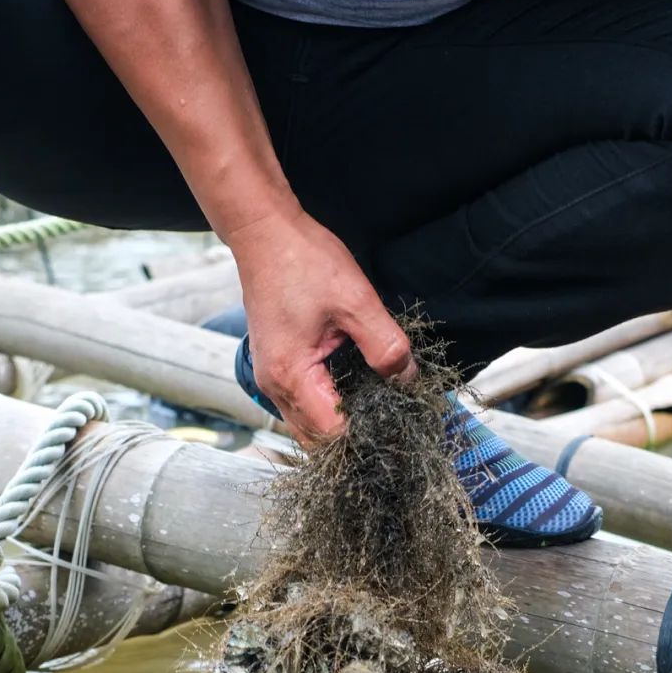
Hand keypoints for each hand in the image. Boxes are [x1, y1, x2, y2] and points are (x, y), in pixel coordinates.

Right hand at [226, 202, 417, 442]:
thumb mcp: (356, 301)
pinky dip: (326, 408)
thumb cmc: (303, 261)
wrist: (264, 233)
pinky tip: (353, 392)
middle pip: (317, 440)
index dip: (367, 434)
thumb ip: (386, 345)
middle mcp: (275, 386)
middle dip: (353, 438)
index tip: (397, 423)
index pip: (333, 434)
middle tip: (391, 422)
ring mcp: (270, 378)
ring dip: (338, 425)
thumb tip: (407, 379)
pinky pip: (301, 405)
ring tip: (376, 408)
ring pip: (307, 426)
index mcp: (293, 376)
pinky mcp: (275, 367)